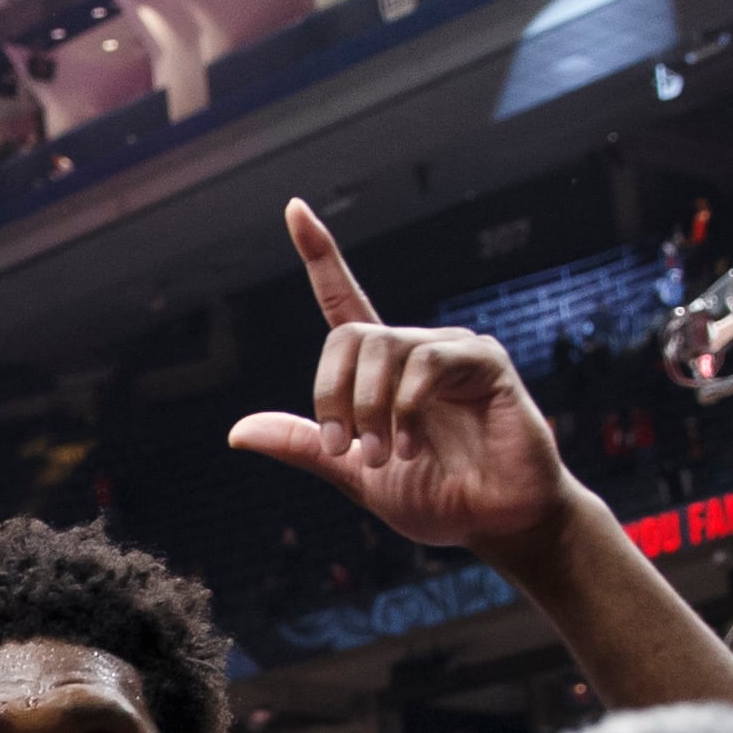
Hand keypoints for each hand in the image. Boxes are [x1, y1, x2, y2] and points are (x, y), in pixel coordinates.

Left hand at [226, 201, 569, 553]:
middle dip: (333, 396)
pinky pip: (426, 361)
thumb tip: (237, 432)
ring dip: (368, 410)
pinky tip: (410, 443)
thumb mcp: (354, 474)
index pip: (343, 300)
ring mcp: (452, 351)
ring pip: (382, 347)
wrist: (496, 523)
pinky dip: (405, 406)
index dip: (319, 255)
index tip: (294, 209)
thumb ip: (305, 447)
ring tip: (383, 455)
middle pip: (349, 337)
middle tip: (344, 448)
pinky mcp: (486, 363)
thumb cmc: (438, 496)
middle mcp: (415, 350)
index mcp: (382, 372)